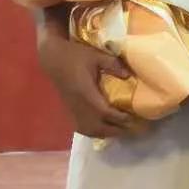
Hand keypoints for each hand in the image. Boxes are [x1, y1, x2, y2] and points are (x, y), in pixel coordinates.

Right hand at [36, 22, 142, 139]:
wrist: (53, 59)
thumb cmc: (75, 55)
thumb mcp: (96, 55)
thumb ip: (113, 64)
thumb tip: (129, 76)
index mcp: (85, 92)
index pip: (104, 111)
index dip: (119, 118)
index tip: (134, 118)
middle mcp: (78, 105)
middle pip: (98, 126)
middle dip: (116, 130)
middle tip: (134, 129)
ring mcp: (72, 109)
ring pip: (89, 130)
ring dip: (107, 133)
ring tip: (123, 131)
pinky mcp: (69, 110)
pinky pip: (82, 128)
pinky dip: (95, 132)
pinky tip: (106, 129)